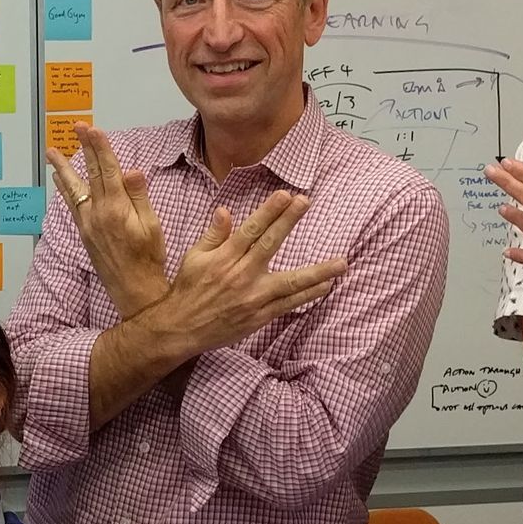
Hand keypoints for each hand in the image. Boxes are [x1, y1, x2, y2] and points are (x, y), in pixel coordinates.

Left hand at [46, 127, 168, 316]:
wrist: (134, 290)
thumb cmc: (149, 259)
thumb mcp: (152, 227)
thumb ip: (139, 197)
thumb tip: (131, 171)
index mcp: (118, 209)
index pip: (108, 170)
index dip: (100, 147)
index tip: (93, 129)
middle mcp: (98, 214)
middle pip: (90, 174)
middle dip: (84, 148)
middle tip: (76, 127)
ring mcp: (88, 224)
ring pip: (74, 189)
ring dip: (64, 168)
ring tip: (52, 152)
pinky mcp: (84, 233)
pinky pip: (72, 205)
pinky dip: (65, 189)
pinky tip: (60, 180)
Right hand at [141, 191, 344, 357]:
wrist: (180, 329)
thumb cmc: (188, 290)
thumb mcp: (194, 258)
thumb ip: (213, 234)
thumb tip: (225, 210)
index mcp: (224, 258)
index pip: (250, 229)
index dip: (269, 211)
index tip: (286, 194)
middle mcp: (241, 275)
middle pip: (270, 244)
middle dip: (289, 221)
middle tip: (306, 201)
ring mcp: (253, 297)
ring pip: (291, 282)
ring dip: (318, 271)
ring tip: (341, 262)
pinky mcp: (260, 316)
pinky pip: (289, 304)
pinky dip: (309, 295)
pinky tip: (326, 286)